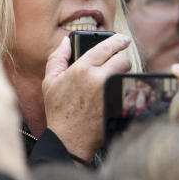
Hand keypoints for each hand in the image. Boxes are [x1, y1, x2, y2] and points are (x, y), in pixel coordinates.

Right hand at [42, 34, 132, 160]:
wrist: (69, 139)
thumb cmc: (58, 110)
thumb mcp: (50, 81)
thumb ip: (58, 57)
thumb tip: (66, 41)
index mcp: (82, 69)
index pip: (107, 46)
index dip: (117, 40)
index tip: (123, 39)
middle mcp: (100, 78)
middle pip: (123, 59)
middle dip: (120, 59)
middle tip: (115, 62)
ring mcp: (112, 93)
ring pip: (127, 74)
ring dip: (122, 73)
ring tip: (112, 79)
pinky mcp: (120, 105)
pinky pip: (128, 90)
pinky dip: (124, 88)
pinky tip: (114, 93)